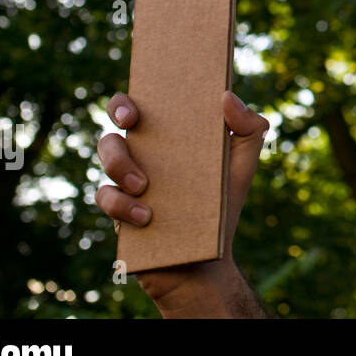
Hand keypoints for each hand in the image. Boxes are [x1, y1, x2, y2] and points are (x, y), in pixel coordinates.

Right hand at [96, 90, 270, 316]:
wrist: (206, 259)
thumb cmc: (223, 205)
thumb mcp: (243, 164)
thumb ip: (250, 127)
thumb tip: (227, 96)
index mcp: (170, 137)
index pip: (145, 106)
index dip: (134, 96)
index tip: (139, 102)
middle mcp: (145, 154)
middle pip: (119, 119)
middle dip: (117, 114)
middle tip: (131, 123)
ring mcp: (126, 181)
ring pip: (107, 154)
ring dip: (121, 164)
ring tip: (144, 185)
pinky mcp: (117, 210)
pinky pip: (106, 197)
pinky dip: (122, 205)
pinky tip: (146, 216)